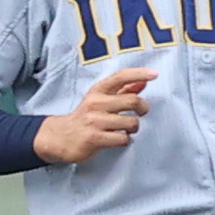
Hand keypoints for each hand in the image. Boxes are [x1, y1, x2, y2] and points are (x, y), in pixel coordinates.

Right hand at [36, 68, 152, 163]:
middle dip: (143, 108)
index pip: (120, 77)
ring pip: (131, 122)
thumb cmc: (86, 117)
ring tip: (127, 129)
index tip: (154, 74)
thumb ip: (123, 90)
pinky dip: (125, 140)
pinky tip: (118, 138)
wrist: (60, 137)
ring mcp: (94, 121)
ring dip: (134, 128)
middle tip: (141, 113)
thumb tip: (143, 82)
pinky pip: (123, 138)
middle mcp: (95, 103)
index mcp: (98, 91)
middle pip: (132, 101)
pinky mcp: (94, 138)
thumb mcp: (101, 99)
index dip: (138, 74)